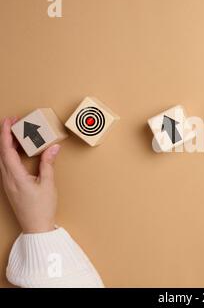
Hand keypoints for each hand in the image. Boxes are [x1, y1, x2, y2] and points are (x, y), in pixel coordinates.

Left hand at [0, 117, 60, 232]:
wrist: (36, 227)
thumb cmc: (42, 208)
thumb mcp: (48, 184)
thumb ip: (48, 163)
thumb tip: (53, 147)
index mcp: (15, 176)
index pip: (6, 150)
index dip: (5, 134)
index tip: (9, 121)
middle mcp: (7, 179)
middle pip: (1, 152)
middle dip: (5, 136)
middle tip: (14, 123)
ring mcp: (7, 183)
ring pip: (2, 159)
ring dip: (7, 145)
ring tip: (17, 134)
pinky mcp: (10, 186)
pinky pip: (6, 166)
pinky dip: (10, 155)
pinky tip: (19, 152)